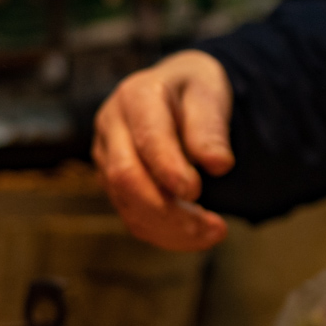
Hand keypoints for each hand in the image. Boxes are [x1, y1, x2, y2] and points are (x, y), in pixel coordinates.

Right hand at [93, 50, 234, 251]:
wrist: (177, 92)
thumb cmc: (195, 91)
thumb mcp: (210, 93)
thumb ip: (210, 127)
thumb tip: (217, 164)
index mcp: (137, 96)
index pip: (147, 138)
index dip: (169, 168)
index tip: (196, 191)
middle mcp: (112, 126)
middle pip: (126, 177)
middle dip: (168, 210)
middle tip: (214, 227)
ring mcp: (107, 156)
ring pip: (127, 204)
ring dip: (171, 228)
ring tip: (215, 232)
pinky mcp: (113, 182)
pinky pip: (132, 216)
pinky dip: (165, 233)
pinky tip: (197, 235)